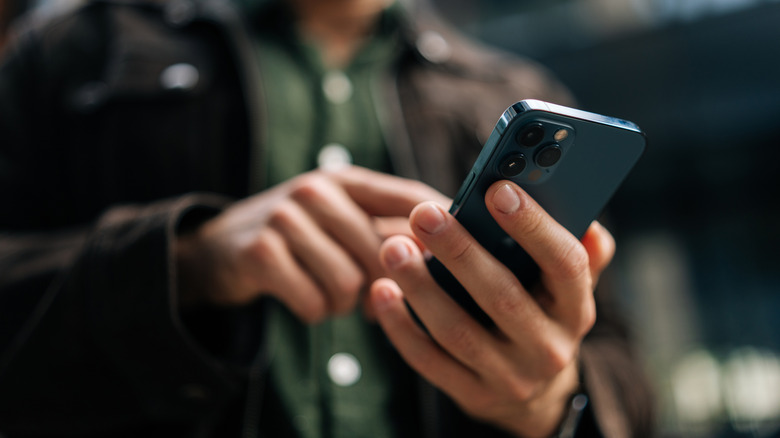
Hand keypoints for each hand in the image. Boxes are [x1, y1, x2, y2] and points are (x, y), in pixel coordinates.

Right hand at [176, 166, 447, 322]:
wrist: (219, 249)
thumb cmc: (298, 239)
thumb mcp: (340, 221)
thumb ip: (386, 231)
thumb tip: (449, 258)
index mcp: (347, 180)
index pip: (411, 197)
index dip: (443, 227)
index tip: (467, 255)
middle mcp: (317, 189)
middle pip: (384, 251)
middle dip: (383, 286)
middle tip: (371, 300)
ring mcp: (285, 216)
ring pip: (350, 282)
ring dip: (345, 304)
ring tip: (332, 296)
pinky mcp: (260, 251)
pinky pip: (314, 301)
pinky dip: (315, 312)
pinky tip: (306, 299)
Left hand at [369, 181, 614, 436]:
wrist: (534, 394)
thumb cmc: (542, 315)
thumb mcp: (567, 288)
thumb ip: (581, 252)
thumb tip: (586, 219)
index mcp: (576, 309)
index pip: (565, 264)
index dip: (533, 226)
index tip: (497, 189)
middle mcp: (548, 348)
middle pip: (502, 295)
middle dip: (460, 251)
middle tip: (424, 214)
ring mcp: (509, 377)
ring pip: (457, 330)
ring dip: (421, 286)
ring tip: (393, 247)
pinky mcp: (472, 395)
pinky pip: (429, 360)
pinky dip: (401, 325)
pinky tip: (382, 290)